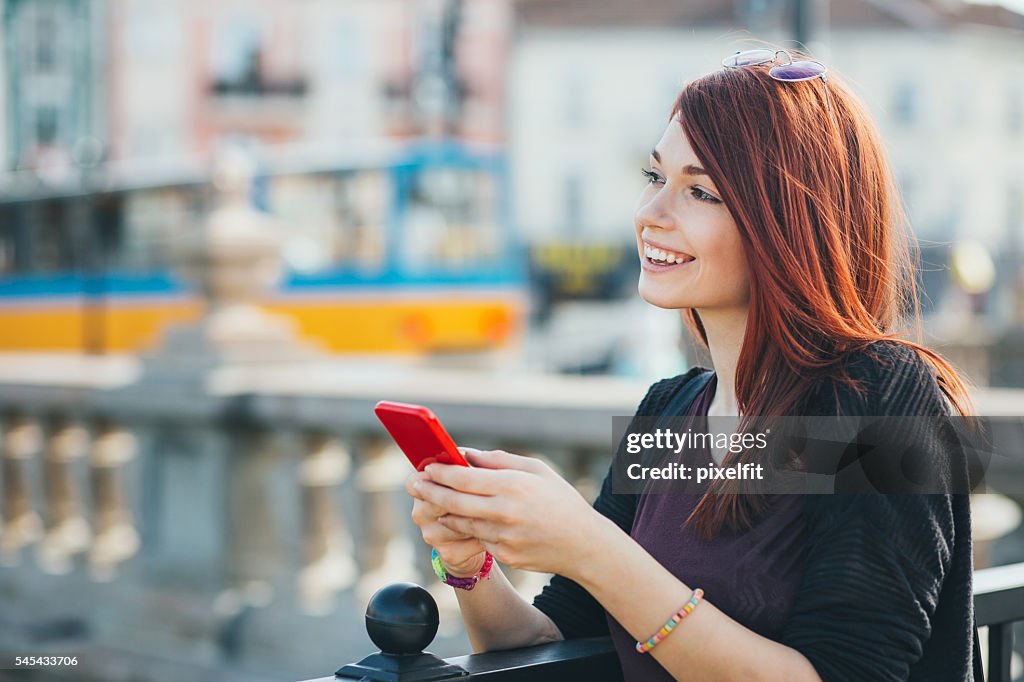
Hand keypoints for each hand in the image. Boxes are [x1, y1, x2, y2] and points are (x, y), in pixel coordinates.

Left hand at [414, 448, 603, 578]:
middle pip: (454, 501)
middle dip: (430, 491)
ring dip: (443, 511)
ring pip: (461, 523)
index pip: (464, 477)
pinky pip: (478, 538)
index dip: (440, 472)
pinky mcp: (504, 555)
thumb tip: (466, 454)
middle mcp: (505, 512)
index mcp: (513, 485)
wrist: (583, 544)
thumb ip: (499, 460)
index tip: (426, 466)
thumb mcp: (536, 470)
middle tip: (415, 484)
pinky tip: (459, 519)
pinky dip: (468, 528)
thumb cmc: (560, 500)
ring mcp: (503, 537)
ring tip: (431, 500)